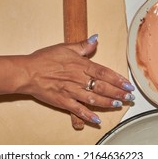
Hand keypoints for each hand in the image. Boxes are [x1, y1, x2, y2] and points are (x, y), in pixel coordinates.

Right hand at [17, 34, 134, 123]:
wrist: (28, 71)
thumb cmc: (44, 59)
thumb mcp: (65, 47)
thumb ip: (82, 45)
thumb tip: (95, 39)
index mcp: (80, 65)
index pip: (104, 72)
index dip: (118, 79)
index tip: (128, 84)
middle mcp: (78, 79)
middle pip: (102, 87)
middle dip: (118, 93)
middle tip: (129, 97)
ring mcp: (71, 91)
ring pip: (94, 99)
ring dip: (108, 103)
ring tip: (118, 105)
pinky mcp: (63, 101)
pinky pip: (78, 110)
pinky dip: (88, 116)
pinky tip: (97, 120)